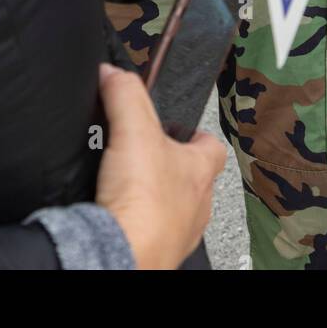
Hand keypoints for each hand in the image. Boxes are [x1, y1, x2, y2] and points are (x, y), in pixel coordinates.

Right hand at [95, 63, 224, 268]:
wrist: (124, 254)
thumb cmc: (144, 204)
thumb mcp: (134, 129)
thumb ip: (126, 94)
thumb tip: (114, 73)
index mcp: (200, 172)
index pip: (212, 147)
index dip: (197, 135)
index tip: (180, 127)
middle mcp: (196, 206)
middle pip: (192, 178)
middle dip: (170, 165)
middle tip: (145, 155)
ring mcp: (179, 232)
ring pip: (174, 208)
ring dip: (156, 197)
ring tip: (129, 185)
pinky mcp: (157, 250)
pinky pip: (153, 231)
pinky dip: (139, 221)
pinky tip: (120, 213)